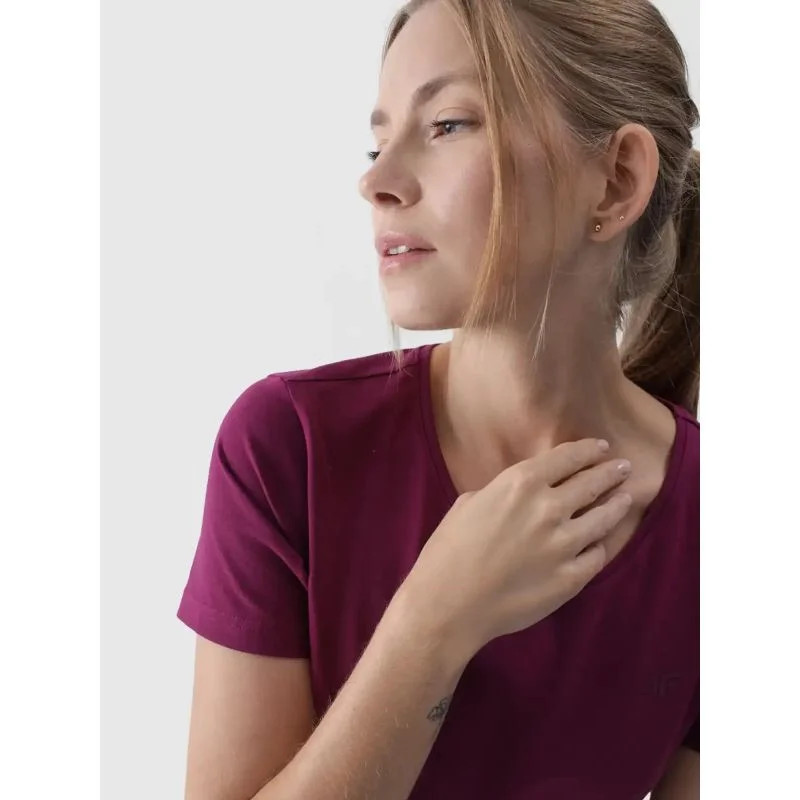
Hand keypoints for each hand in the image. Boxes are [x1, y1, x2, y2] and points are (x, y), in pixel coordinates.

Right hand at [402, 438, 632, 654]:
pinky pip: (597, 556)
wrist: (449, 603)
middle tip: (624, 468)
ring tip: (625, 499)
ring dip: (617, 505)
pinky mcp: (571, 579)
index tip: (602, 447)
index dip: (589, 450)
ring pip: (604, 518)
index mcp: (520, 483)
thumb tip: (521, 495)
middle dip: (611, 472)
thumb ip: (503, 492)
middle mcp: (548, 508)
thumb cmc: (449, 549)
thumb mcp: (470, 502)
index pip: (568, 458)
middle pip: (592, 482)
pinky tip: (602, 542)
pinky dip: (600, 546)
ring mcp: (564, 545)